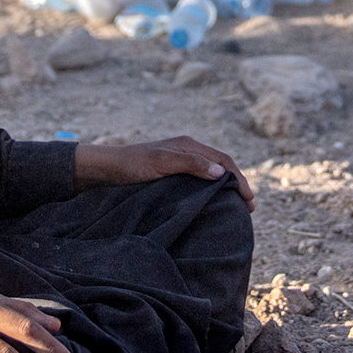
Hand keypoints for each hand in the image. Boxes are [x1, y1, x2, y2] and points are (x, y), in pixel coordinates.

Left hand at [75, 135, 254, 208]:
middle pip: (220, 166)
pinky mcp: (169, 173)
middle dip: (236, 183)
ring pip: (210, 173)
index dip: (238, 178)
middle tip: (248, 207)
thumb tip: (220, 173)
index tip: (249, 200)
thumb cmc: (130, 165)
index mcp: (188, 145)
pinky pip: (198, 180)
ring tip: (234, 206)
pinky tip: (210, 203)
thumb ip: (189, 164)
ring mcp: (178, 161)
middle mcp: (186, 150)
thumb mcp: (160, 163)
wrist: (103, 170)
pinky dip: (210, 190)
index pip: (222, 160)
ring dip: (225, 187)